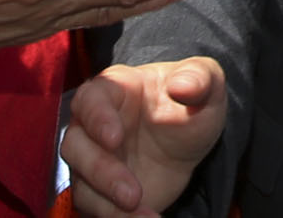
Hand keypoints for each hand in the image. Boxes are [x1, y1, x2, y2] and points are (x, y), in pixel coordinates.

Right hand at [62, 59, 227, 217]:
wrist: (189, 140)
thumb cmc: (190, 102)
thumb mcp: (206, 84)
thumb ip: (198, 78)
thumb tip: (183, 85)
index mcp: (112, 90)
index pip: (90, 100)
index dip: (97, 118)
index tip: (114, 138)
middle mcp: (92, 126)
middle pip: (76, 147)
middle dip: (101, 171)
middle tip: (132, 193)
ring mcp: (92, 161)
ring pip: (83, 185)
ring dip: (109, 205)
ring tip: (143, 212)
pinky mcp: (99, 191)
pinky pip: (98, 208)